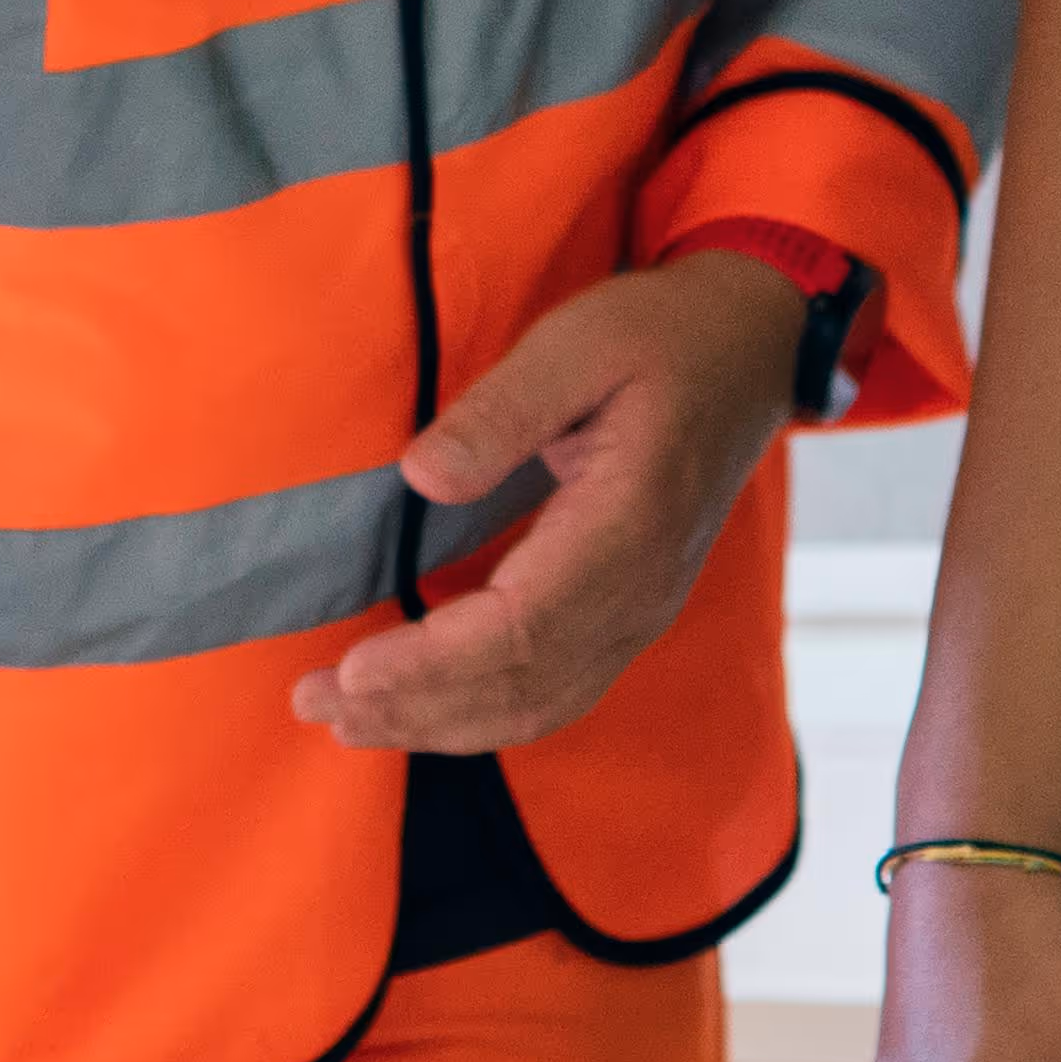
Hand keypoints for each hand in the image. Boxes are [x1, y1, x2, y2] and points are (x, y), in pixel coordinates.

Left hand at [289, 246, 807, 758]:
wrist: (747, 352)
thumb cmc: (660, 337)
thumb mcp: (577, 342)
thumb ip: (501, 410)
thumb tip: (420, 475)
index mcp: (631, 525)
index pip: (523, 629)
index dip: (433, 664)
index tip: (352, 670)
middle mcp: (642, 590)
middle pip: (522, 685)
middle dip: (412, 707)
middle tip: (312, 700)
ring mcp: (641, 611)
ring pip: (537, 704)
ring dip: (438, 724)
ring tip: (345, 718)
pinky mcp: (628, 614)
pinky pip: (555, 692)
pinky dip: (481, 715)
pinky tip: (419, 709)